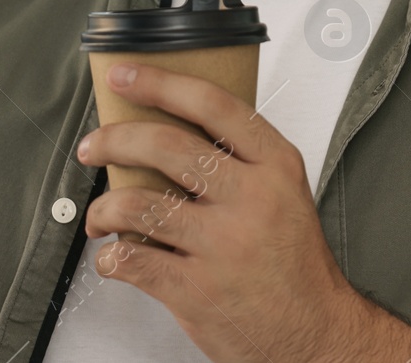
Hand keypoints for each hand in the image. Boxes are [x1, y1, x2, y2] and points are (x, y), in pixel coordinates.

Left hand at [75, 61, 366, 362]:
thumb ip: (241, 161)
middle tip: (94, 146)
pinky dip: (111, 257)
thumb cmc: (295, 264)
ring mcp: (223, 245)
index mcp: (275, 167)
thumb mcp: (286, 194)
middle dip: (114, 140)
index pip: (212, 105)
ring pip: (138, 204)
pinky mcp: (197, 289)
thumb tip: (173, 128)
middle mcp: (251, 200)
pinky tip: (114, 255)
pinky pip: (132, 260)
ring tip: (99, 215)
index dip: (160, 83)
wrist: (316, 333)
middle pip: (165, 146)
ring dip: (103, 207)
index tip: (126, 76)